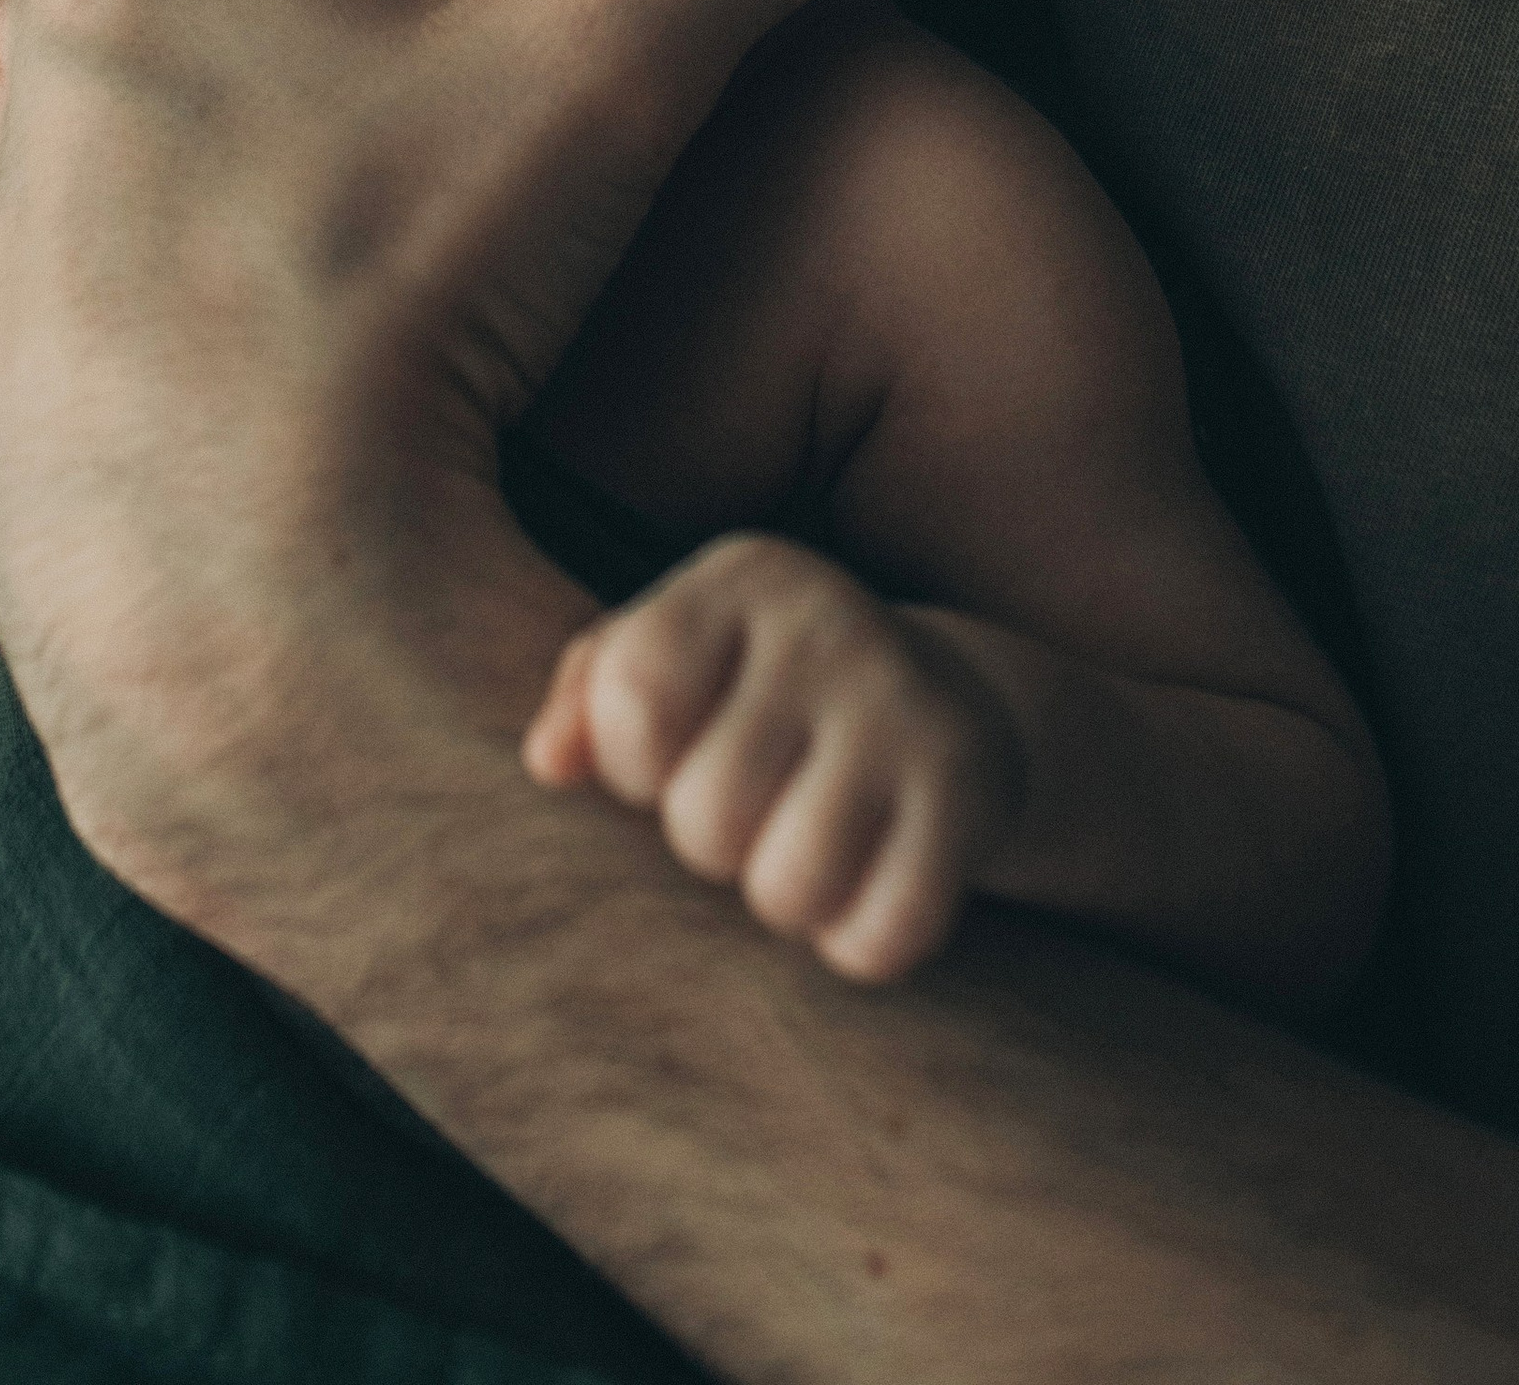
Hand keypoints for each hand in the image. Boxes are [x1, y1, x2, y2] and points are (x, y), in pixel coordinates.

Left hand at [0, 0, 965, 902]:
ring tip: (405, 172)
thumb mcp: (621, 73)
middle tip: (480, 26)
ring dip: (266, 93)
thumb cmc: (412, 298)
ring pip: (166, 72)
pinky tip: (316, 298)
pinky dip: (205, 231)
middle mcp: (30, 15)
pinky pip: (116, 219)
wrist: (242, 609)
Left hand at [523, 533, 1023, 983]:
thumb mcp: (677, 653)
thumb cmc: (761, 689)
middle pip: (703, 814)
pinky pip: (880, 935)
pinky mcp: (970, 794)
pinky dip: (860, 941)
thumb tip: (547, 761)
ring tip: (803, 842)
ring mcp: (907, 708)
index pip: (633, 698)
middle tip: (755, 805)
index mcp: (741, 577)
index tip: (668, 758)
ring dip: (784, 899)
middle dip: (711, 842)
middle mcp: (829, 624)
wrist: (949, 701)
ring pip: (787, 889)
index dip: (629, 763)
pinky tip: (870, 882)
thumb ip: (590, 694)